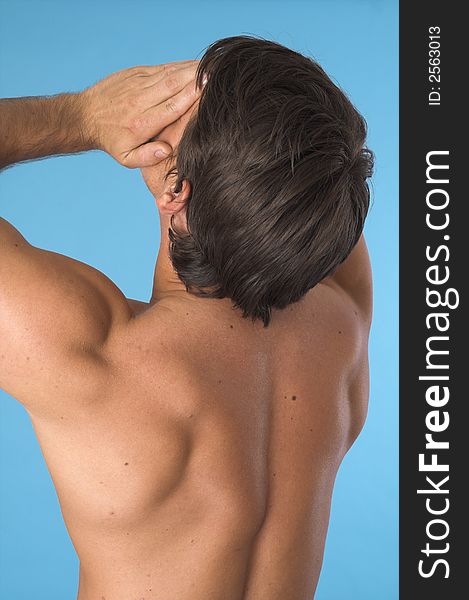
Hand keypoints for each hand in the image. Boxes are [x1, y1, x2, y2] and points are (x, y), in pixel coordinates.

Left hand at [80, 60, 200, 167]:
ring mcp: (137, 84)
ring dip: (191, 69)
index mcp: (142, 123)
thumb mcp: (126, 158)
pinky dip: (179, 65)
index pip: (172, 106)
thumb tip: (167, 150)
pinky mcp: (135, 73)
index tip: (208, 87)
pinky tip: (193, 65)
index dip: (191, 95)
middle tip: (217, 72)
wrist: (85, 116)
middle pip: (174, 85)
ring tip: (212, 66)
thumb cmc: (111, 140)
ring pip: (169, 73)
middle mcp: (140, 101)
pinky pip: (161, 68)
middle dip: (196, 77)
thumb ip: (148, 157)